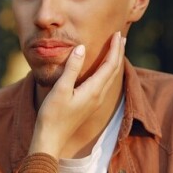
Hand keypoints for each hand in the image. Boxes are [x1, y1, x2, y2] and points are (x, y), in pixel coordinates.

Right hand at [28, 31, 124, 157]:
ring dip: (114, 61)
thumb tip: (81, 48)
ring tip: (116, 49)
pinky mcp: (89, 104)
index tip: (116, 34)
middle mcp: (98, 96)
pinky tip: (103, 68)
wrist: (51, 138)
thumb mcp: (60, 89)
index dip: (115, 48)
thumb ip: (72, 67)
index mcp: (94, 90)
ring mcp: (95, 101)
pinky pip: (104, 83)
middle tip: (120, 36)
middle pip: (114, 70)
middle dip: (118, 52)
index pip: (110, 65)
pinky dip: (107, 70)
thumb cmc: (53, 115)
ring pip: (110, 77)